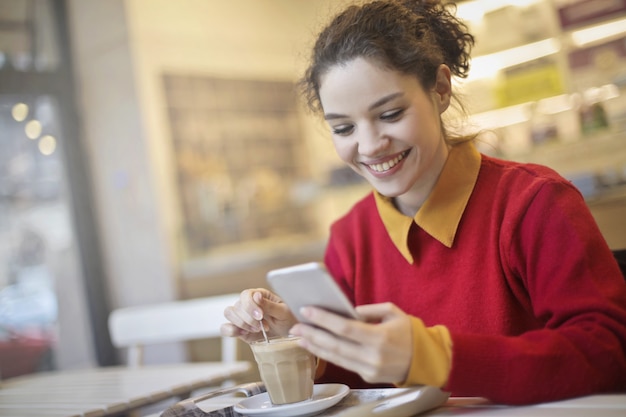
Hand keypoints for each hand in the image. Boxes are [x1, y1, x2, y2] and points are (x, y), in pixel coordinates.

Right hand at [221, 288, 297, 342]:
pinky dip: (231, 331)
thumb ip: (269, 305)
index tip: (260, 316)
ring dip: (241, 323)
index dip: (250, 306)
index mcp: (259, 296)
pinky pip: (225, 328)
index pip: (245, 295)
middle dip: (248, 318)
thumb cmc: (289, 319)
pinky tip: (244, 334)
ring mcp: (242, 317)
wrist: (289, 334)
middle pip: (236, 306)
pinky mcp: (239, 330)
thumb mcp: (284, 312)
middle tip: (263, 326)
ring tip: (256, 330)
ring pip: (229, 313)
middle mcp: (248, 304)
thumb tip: (256, 296)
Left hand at [290, 302, 411, 383]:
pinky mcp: (368, 376)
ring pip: (336, 357)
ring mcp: (370, 368)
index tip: (306, 311)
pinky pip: (344, 364)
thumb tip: (348, 310)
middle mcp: (373, 355)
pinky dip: (328, 355)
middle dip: (312, 334)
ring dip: (315, 347)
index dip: (323, 320)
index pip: (345, 328)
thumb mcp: (393, 312)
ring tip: (300, 337)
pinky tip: (316, 347)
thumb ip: (370, 309)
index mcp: (380, 337)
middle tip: (295, 326)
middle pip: (336, 344)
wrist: (427, 361)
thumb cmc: (409, 332)